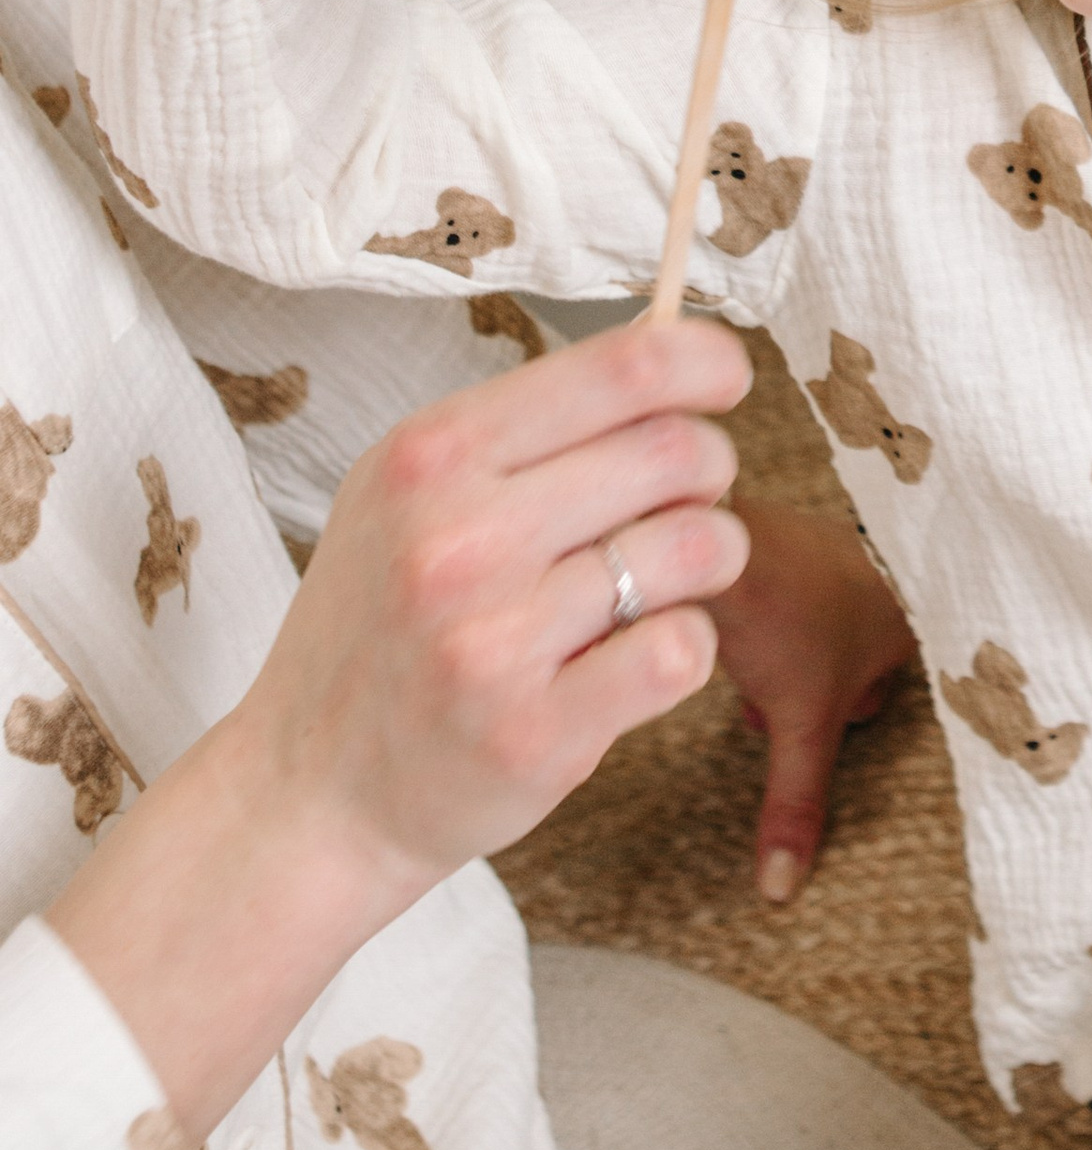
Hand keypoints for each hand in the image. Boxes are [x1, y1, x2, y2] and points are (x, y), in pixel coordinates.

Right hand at [49, 318, 750, 1139]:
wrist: (307, 792)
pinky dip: (686, 646)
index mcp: (431, 456)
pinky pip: (683, 649)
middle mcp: (459, 540)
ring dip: (711, 557)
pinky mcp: (536, 734)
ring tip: (666, 578)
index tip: (727, 379)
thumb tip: (664, 356)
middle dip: (709, 470)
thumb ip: (520, 430)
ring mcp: (494, 642)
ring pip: (698, 547)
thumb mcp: (404, 497)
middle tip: (682, 502)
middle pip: (677, 452)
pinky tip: (640, 652)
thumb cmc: (376, 631)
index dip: (703, 361)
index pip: (622, 368)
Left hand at [712, 501, 914, 907]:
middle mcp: (894, 577)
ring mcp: (851, 548)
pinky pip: (807, 591)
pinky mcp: (807, 535)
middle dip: (817, 690)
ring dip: (796, 655)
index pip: (901, 687)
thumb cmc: (776, 619)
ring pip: (832, 625)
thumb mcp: (794, 724)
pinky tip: (746, 628)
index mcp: (913, 621)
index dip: (852, 713)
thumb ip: (797, 803)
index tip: (822, 718)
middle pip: (864, 659)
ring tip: (756, 670)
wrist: (720, 534)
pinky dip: (780, 615)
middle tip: (773, 706)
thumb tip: (784, 890)